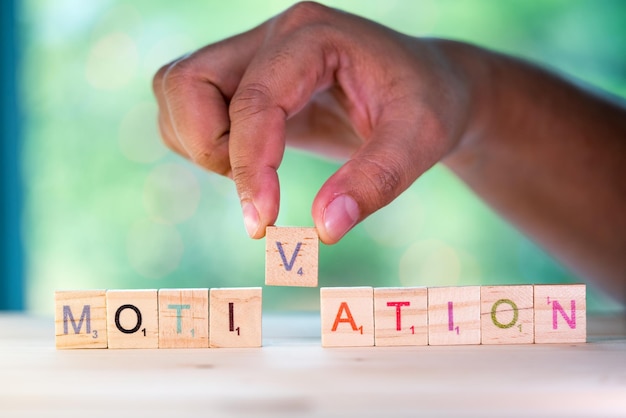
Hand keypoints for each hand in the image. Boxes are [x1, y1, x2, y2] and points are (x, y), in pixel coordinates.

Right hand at [152, 1, 473, 243]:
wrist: (425, 88)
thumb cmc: (427, 106)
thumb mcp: (420, 141)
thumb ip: (375, 182)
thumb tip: (325, 229)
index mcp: (314, 36)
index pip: (254, 100)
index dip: (250, 167)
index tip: (262, 223)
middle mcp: (274, 36)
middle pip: (187, 82)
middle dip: (210, 147)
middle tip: (261, 183)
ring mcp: (252, 52)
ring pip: (176, 90)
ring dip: (201, 144)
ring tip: (261, 167)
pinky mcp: (244, 78)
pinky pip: (185, 106)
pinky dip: (200, 142)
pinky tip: (253, 157)